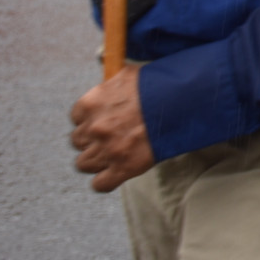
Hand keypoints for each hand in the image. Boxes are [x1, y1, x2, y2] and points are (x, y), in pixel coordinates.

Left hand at [70, 66, 153, 192]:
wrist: (183, 102)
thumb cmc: (159, 85)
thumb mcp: (128, 75)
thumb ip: (110, 85)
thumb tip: (106, 85)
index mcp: (91, 104)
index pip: (76, 117)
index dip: (89, 119)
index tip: (102, 119)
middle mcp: (94, 128)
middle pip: (78, 141)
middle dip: (92, 139)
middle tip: (111, 135)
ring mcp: (107, 150)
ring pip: (83, 164)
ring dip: (96, 160)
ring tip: (112, 154)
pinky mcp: (122, 169)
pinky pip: (100, 184)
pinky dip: (106, 181)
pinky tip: (115, 172)